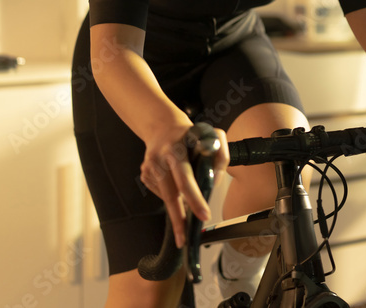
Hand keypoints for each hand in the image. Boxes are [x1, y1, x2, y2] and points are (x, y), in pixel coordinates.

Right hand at [140, 122, 229, 247]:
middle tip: (186, 237)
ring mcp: (149, 168)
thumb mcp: (213, 136)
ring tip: (189, 199)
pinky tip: (175, 181)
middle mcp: (159, 159)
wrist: (163, 127)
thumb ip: (220, 157)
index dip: (194, 198)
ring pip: (166, 197)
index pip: (185, 178)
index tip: (203, 215)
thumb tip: (215, 182)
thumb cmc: (192, 135)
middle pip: (170, 195)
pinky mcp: (144, 174)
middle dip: (179, 219)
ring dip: (178, 205)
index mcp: (176, 150)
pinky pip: (161, 193)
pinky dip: (172, 194)